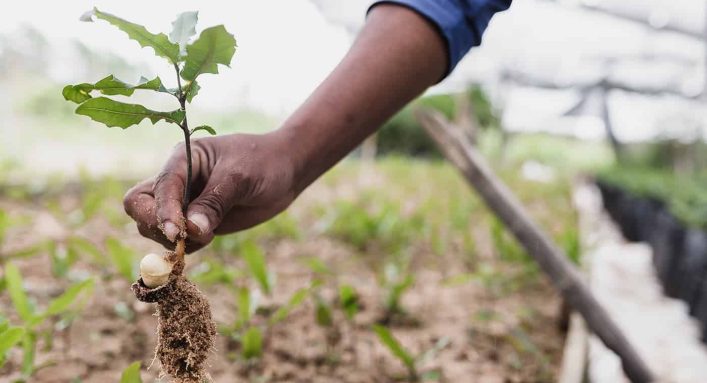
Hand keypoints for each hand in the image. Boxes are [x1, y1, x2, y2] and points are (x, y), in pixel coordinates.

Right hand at [124, 131, 296, 252]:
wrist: (285, 170)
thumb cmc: (263, 163)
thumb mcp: (240, 178)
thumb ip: (214, 202)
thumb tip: (191, 231)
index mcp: (182, 159)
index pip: (159, 187)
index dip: (164, 212)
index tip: (178, 233)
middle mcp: (176, 180)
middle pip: (140, 206)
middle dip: (155, 225)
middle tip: (183, 238)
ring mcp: (183, 202)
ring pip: (153, 226)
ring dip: (173, 240)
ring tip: (209, 235)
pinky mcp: (194, 221)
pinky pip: (176, 240)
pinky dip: (186, 246)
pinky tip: (210, 238)